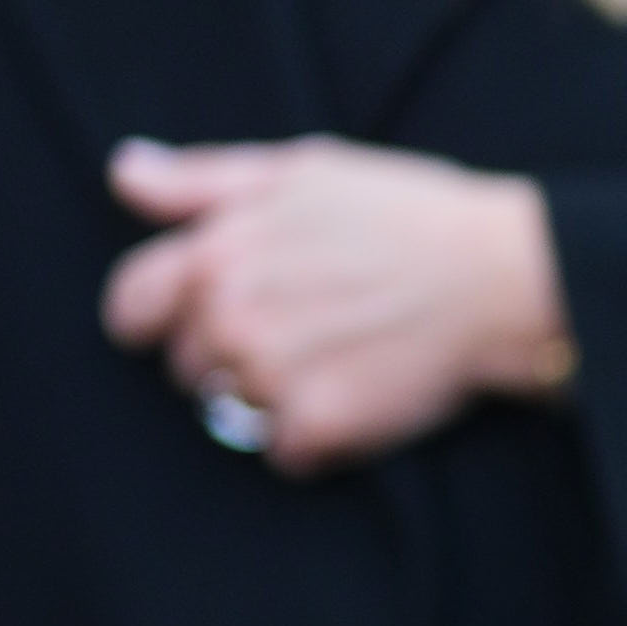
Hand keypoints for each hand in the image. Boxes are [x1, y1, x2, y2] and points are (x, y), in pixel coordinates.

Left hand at [103, 139, 569, 465]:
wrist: (502, 276)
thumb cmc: (409, 214)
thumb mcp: (303, 172)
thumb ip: (202, 180)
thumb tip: (124, 173)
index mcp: (216, 251)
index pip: (134, 304)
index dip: (161, 315)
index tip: (203, 318)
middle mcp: (229, 315)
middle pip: (188, 367)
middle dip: (233, 356)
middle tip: (310, 330)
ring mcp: (272, 374)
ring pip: (235, 413)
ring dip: (278, 398)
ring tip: (343, 359)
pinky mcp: (319, 423)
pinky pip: (287, 454)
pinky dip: (320, 438)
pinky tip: (363, 396)